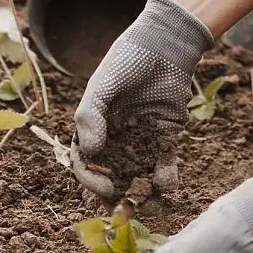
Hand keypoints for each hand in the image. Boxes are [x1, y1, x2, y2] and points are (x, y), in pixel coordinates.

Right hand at [71, 0, 212, 200]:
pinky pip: (163, 163)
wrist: (165, 44)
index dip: (91, 179)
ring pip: (137, 174)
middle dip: (116, 194)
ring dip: (141, 192)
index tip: (104, 188)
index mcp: (92, 127)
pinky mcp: (166, 137)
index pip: (85, 162)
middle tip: (124, 208)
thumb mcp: (102, 85)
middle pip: (110, 174)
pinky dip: (165, 177)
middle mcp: (114, 138)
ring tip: (149, 206)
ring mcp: (140, 139)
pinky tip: (167, 185)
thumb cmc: (127, 60)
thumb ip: (90, 117)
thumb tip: (90, 153)